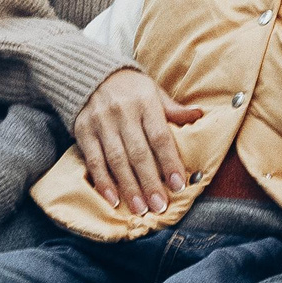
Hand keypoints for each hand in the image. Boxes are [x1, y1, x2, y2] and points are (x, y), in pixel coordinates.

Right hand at [72, 68, 202, 214]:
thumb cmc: (131, 88)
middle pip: (138, 152)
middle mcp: (122, 112)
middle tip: (160, 206)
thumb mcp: (154, 91)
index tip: (179, 184)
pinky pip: (94, 160)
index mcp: (145, 102)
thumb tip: (198, 115)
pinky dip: (103, 182)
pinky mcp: (83, 131)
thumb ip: (173, 109)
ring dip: (128, 187)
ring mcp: (101, 122)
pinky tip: (113, 200)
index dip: (169, 162)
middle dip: (150, 182)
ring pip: (116, 160)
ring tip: (140, 209)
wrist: (92, 73)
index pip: (160, 136)